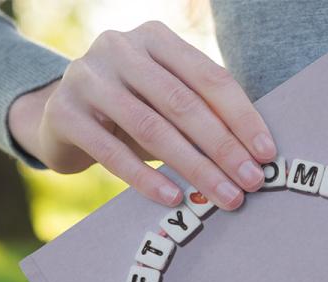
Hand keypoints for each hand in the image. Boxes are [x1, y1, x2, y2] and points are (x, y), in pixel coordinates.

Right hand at [8, 21, 276, 209]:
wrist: (60, 118)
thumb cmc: (132, 110)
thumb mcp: (166, 100)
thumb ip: (203, 111)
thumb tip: (258, 154)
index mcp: (155, 38)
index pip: (209, 77)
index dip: (242, 117)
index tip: (267, 154)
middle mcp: (119, 47)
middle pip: (183, 103)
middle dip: (223, 148)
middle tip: (251, 182)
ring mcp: (87, 77)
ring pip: (151, 128)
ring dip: (194, 167)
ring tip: (223, 196)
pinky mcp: (64, 112)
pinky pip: (112, 151)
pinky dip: (146, 178)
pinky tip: (173, 197)